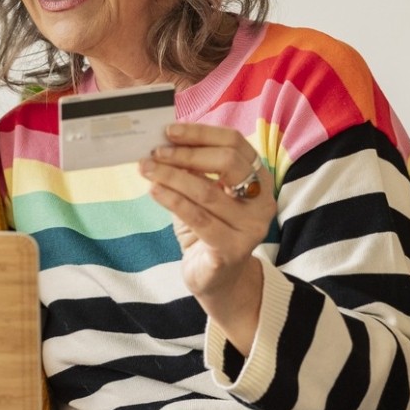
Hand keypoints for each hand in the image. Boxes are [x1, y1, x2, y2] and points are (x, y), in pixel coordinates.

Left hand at [138, 122, 273, 352]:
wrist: (216, 279)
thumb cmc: (209, 229)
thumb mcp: (203, 193)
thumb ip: (193, 169)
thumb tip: (164, 142)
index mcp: (259, 178)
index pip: (235, 143)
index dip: (201, 133)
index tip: (169, 131)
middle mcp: (262, 200)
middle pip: (228, 162)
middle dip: (187, 153)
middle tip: (156, 153)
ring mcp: (251, 227)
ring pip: (208, 191)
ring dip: (172, 176)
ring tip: (147, 168)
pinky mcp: (233, 249)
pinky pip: (199, 219)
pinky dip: (173, 201)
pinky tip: (154, 191)